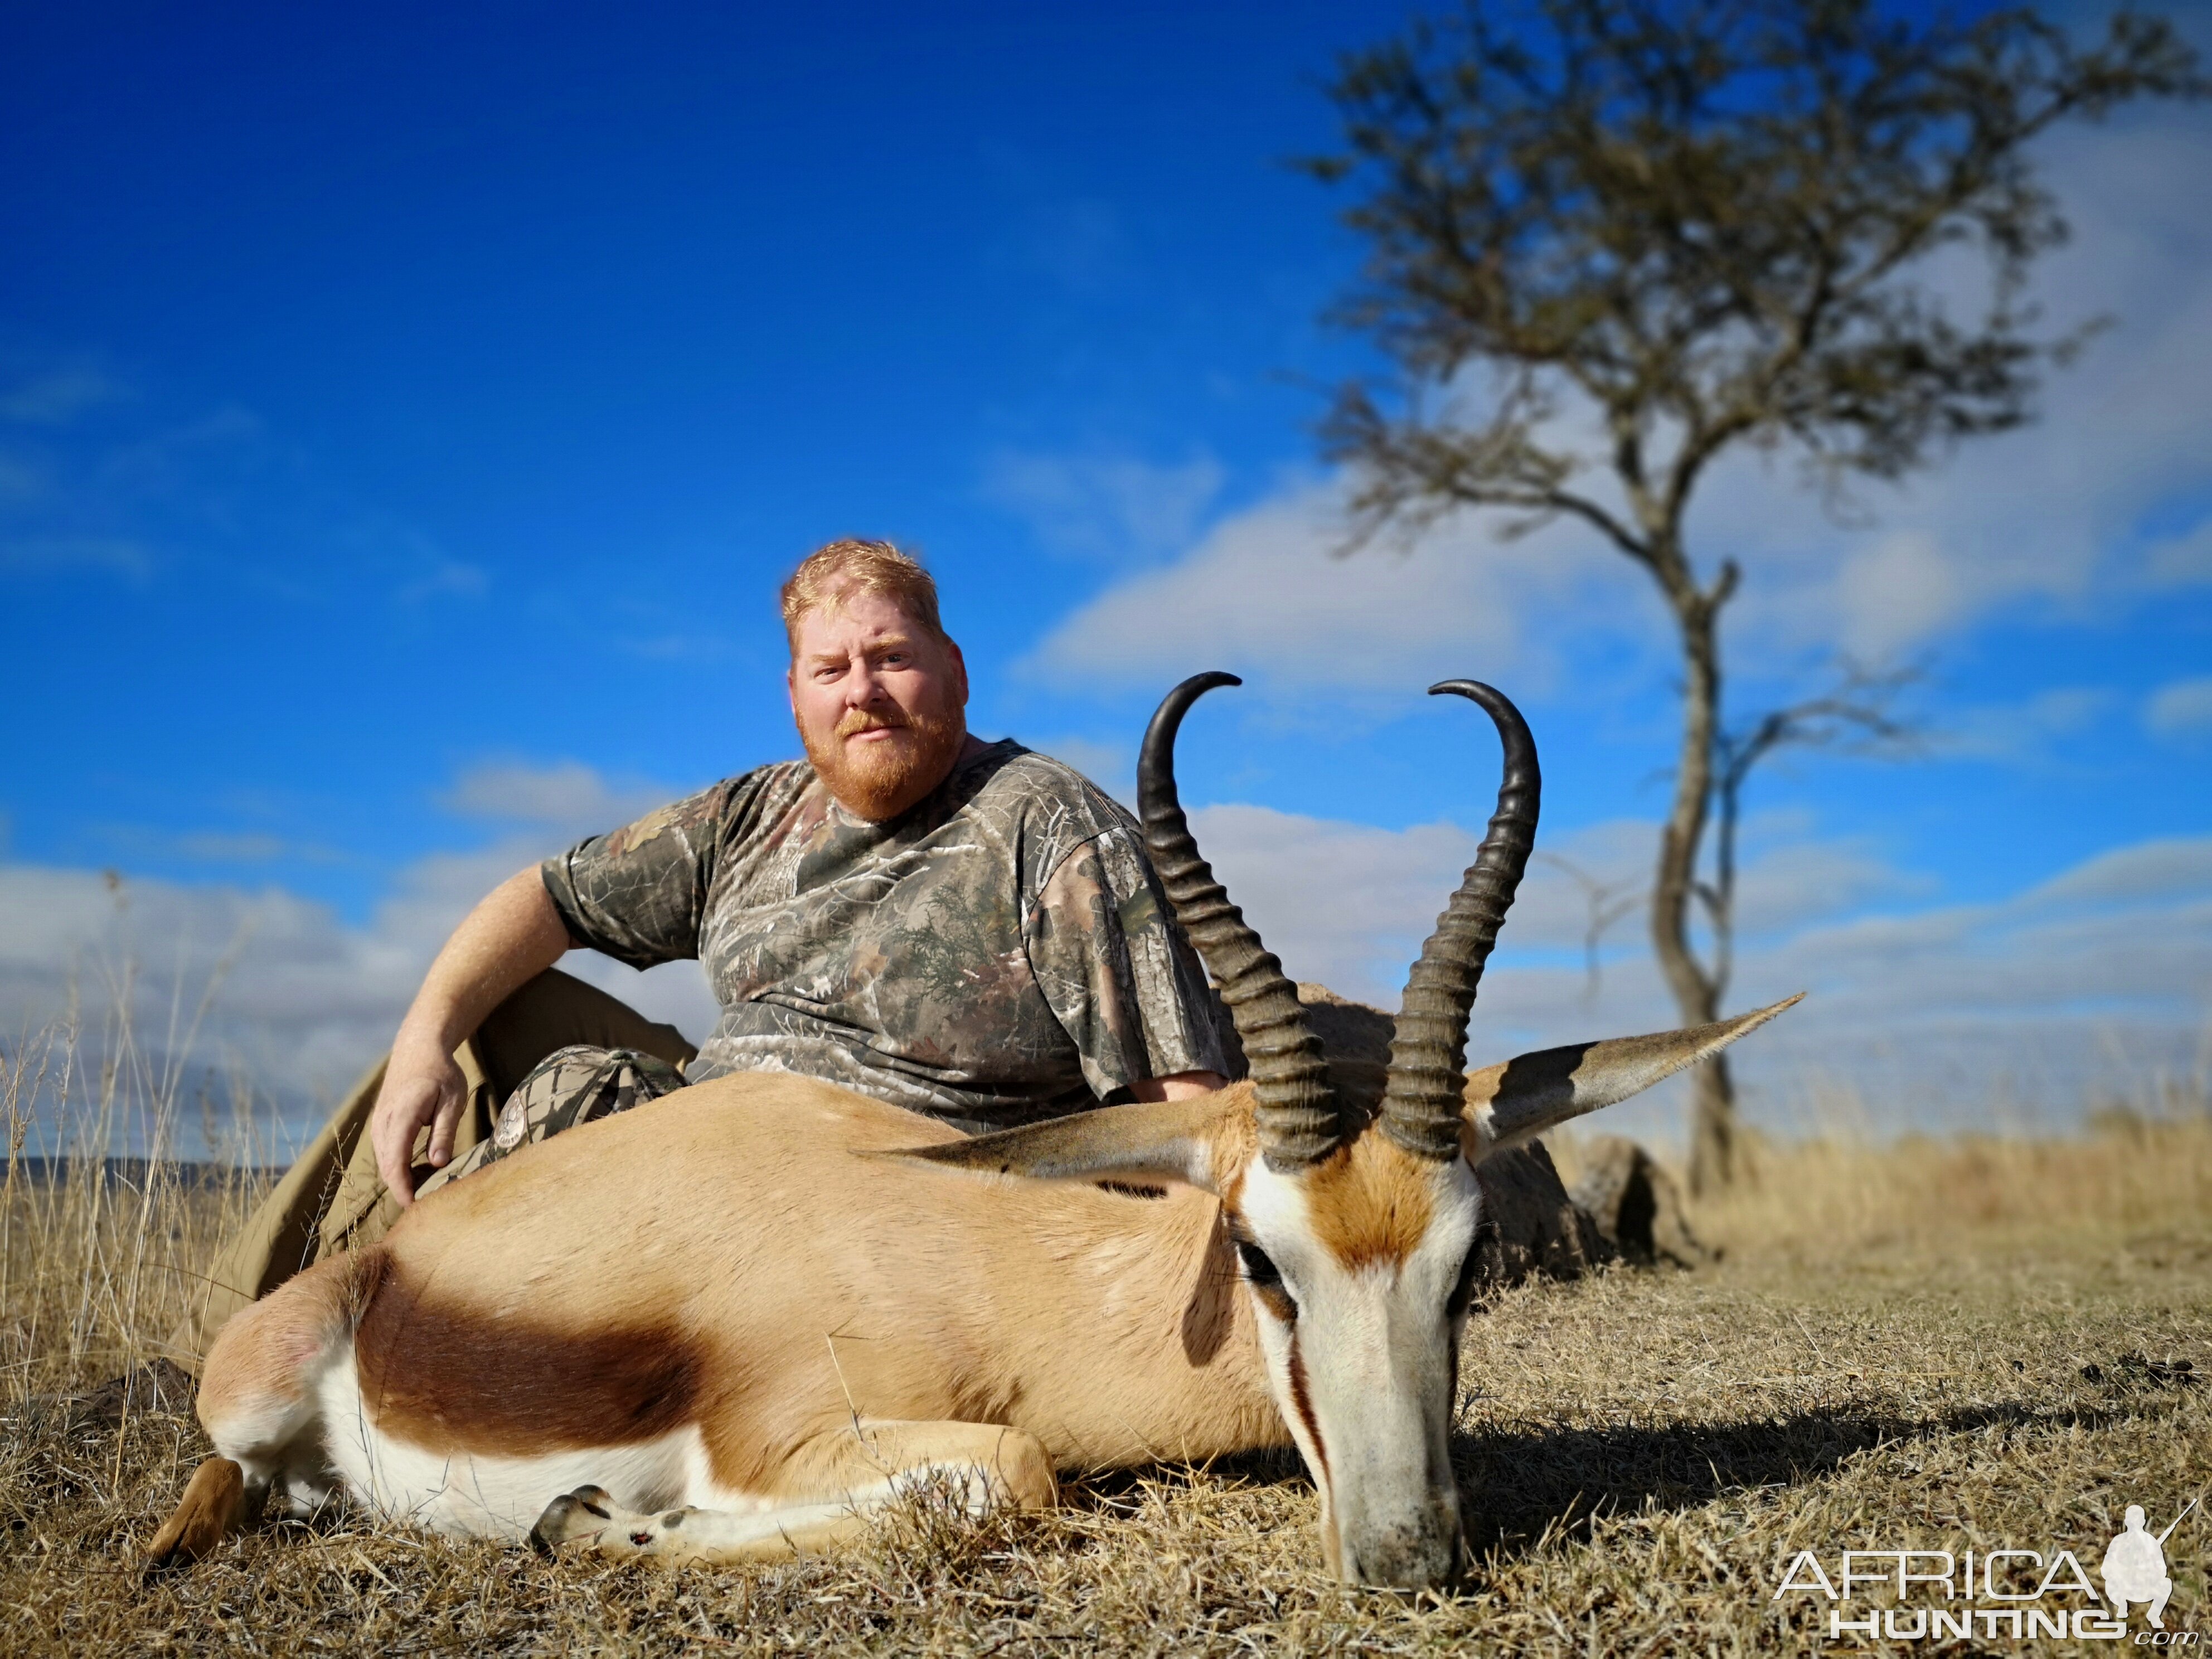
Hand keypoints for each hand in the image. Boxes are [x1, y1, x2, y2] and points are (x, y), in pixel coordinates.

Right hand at [370, 1033, 469, 1205]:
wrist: (418, 1049)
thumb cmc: (441, 1074)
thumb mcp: (452, 1101)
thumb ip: (444, 1133)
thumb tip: (438, 1164)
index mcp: (401, 1117)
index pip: (395, 1163)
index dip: (403, 1189)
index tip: (414, 1208)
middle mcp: (383, 1123)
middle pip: (387, 1167)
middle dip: (403, 1189)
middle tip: (427, 1206)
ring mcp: (378, 1123)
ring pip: (384, 1161)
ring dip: (401, 1178)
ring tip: (426, 1190)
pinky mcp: (380, 1123)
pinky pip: (385, 1152)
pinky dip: (398, 1165)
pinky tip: (419, 1170)